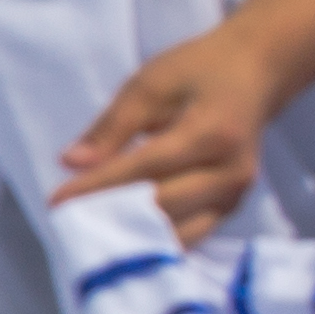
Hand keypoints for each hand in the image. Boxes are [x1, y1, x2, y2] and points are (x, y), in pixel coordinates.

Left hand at [52, 18, 301, 248]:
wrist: (257, 73)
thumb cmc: (199, 71)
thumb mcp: (152, 83)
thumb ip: (113, 125)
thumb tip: (72, 162)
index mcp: (212, 132)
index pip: (145, 168)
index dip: (99, 186)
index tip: (57, 200)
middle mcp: (230, 171)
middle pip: (161, 205)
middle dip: (110, 216)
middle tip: (66, 224)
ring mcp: (236, 194)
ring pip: (176, 231)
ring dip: (131, 236)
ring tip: (88, 236)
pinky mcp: (233, 208)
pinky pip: (190, 236)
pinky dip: (155, 242)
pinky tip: (121, 241)